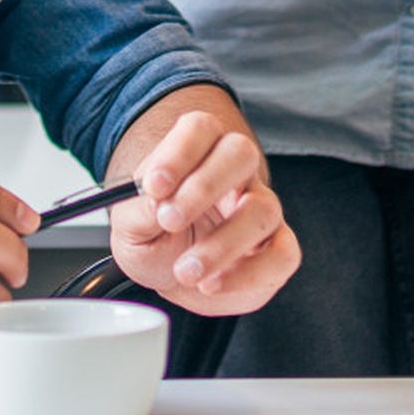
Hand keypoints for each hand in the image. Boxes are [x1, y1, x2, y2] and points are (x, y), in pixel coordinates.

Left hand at [108, 110, 298, 316]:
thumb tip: (156, 200)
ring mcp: (261, 211)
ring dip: (221, 243)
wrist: (171, 278)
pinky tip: (213, 285)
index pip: (200, 129)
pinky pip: (283, 255)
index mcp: (198, 154)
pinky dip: (248, 274)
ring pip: (263, 209)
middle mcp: (236, 176)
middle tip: (170, 220)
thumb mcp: (130, 228)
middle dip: (205, 186)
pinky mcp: (277, 251)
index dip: (179, 152)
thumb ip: (138, 210)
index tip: (153, 186)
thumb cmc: (153, 240)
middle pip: (241, 153)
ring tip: (185, 270)